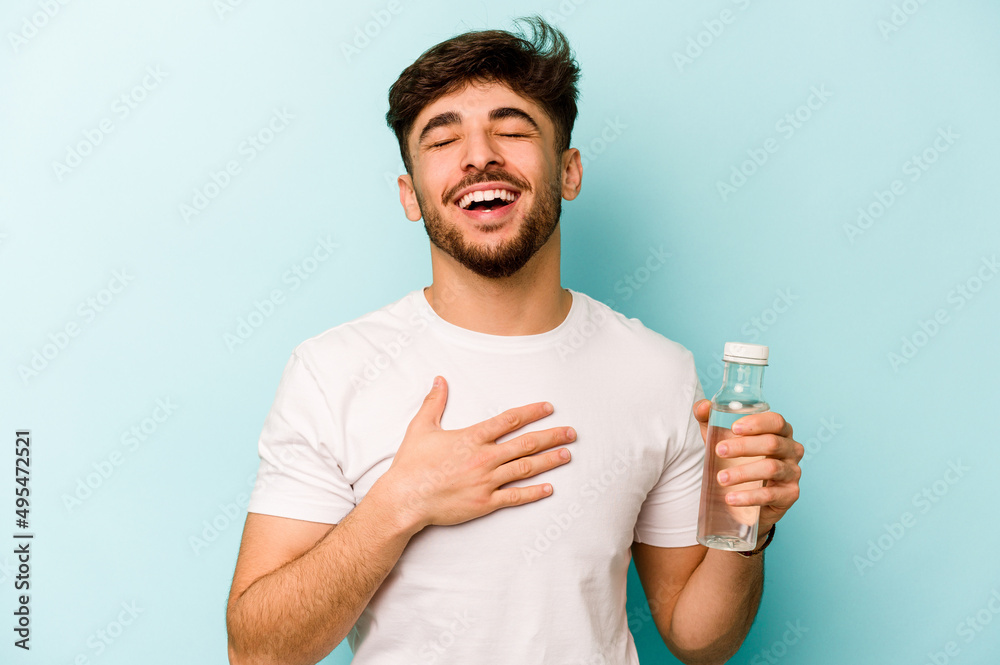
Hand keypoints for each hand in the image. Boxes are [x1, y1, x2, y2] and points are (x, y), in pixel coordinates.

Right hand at [376, 376, 576, 530]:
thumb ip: (434, 402)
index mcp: (472, 437)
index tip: (548, 408)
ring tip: (567, 455)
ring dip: (549, 461)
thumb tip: (439, 379)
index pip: (509, 420)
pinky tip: (549, 489)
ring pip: (525, 468)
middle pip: (526, 443)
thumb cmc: (412, 464)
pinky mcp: (485, 503)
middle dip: (551, 436)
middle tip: (571, 433)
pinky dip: (533, 493)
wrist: (405, 499)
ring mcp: (486, 481)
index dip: (532, 412)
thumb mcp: (420, 427)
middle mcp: (484, 458)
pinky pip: (515, 497)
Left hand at [693, 400, 802, 537]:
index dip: (756, 423)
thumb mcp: (719, 437)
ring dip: (743, 473)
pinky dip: (749, 497)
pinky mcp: (789, 494)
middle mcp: (791, 449)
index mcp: (780, 431)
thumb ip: (708, 419)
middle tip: (719, 451)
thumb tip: (703, 406)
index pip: (776, 421)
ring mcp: (793, 472)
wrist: (744, 496)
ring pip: (771, 468)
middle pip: (772, 443)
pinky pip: (771, 495)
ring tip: (720, 478)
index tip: (733, 428)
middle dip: (743, 447)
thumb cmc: (735, 459)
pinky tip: (730, 498)